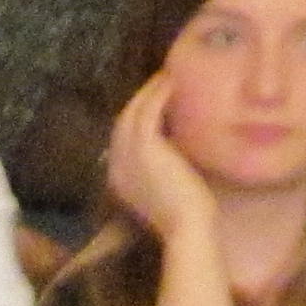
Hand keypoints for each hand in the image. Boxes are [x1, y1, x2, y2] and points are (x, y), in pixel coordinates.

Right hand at [106, 71, 219, 246]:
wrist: (188, 228)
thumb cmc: (186, 215)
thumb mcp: (166, 187)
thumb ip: (160, 167)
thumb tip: (172, 147)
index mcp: (119, 178)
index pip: (122, 137)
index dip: (134, 116)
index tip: (152, 101)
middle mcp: (116, 165)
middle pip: (122, 121)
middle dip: (139, 99)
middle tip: (157, 82)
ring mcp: (128, 155)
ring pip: (132, 112)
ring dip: (148, 91)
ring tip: (165, 76)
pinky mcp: (145, 146)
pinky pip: (147, 111)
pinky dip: (157, 93)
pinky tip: (171, 82)